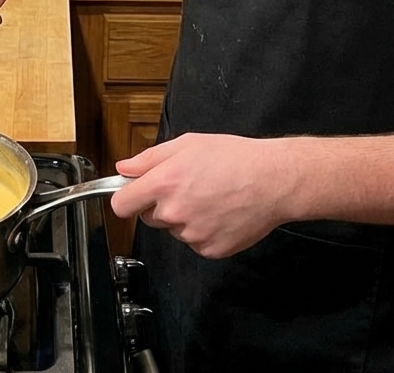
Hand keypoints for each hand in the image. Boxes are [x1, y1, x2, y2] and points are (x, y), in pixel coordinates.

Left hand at [112, 133, 299, 258]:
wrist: (272, 180)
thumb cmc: (232, 157)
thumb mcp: (186, 144)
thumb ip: (149, 158)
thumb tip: (124, 168)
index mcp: (164, 184)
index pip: (121, 204)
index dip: (126, 198)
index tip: (133, 195)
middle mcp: (174, 213)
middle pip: (149, 216)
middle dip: (161, 204)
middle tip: (187, 186)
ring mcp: (192, 235)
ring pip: (174, 229)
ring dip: (184, 217)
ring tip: (210, 196)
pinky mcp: (210, 250)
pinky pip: (195, 242)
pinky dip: (203, 230)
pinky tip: (220, 212)